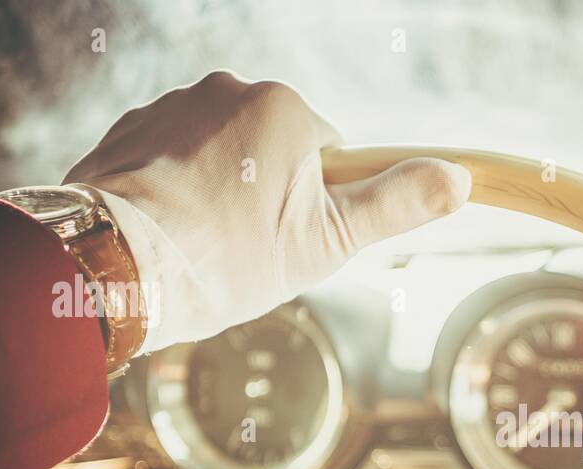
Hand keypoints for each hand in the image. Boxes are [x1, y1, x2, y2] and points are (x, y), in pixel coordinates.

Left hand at [65, 71, 470, 352]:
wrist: (120, 266)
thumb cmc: (231, 257)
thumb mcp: (330, 240)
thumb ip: (397, 204)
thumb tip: (462, 178)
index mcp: (284, 106)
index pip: (328, 154)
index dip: (317, 206)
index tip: (289, 241)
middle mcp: (226, 89)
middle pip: (272, 152)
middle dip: (266, 197)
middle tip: (246, 251)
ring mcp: (169, 106)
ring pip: (219, 158)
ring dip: (219, 196)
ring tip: (203, 248)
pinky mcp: (126, 133)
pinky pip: (169, 162)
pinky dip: (174, 195)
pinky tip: (169, 236)